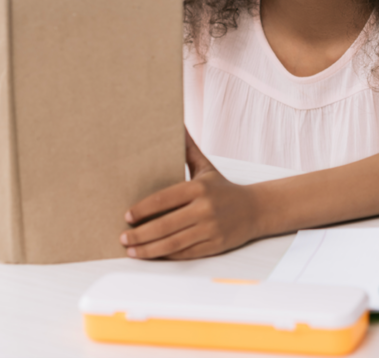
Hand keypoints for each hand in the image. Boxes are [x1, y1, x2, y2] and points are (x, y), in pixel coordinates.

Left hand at [120, 131, 259, 259]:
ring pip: (173, 243)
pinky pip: (185, 253)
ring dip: (148, 249)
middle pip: (165, 225)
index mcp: (199, 188)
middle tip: (122, 237)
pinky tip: (152, 254)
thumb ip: (188, 150)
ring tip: (131, 250)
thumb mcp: (206, 167)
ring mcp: (211, 229)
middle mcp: (205, 208)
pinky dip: (166, 255)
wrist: (256, 209)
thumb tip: (177, 124)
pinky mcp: (215, 245)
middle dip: (140, 234)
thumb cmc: (224, 189)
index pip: (164, 199)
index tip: (126, 216)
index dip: (143, 209)